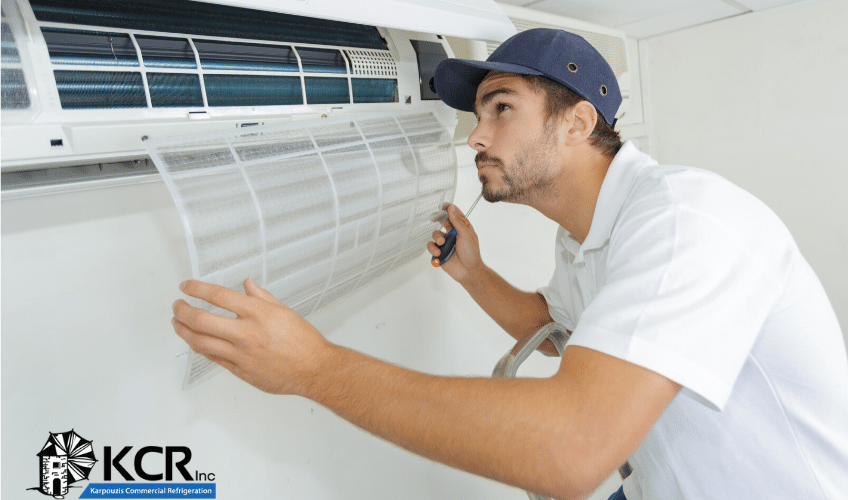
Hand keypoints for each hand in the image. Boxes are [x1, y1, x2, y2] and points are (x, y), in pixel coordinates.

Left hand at [171, 278, 328, 394]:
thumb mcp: (284, 311)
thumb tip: (247, 285)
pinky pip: (213, 358)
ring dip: (183, 331)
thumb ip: (261, 297)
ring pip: (201, 341)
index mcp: (258, 313)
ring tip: (178, 323)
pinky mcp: (240, 371)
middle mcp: (246, 332)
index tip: (186, 286)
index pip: (218, 295)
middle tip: (177, 305)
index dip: (196, 289)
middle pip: (201, 319)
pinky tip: (195, 341)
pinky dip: (200, 347)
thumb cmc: (304, 341)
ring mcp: (241, 354)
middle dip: (182, 310)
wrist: (314, 369)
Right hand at [427, 204, 482, 282]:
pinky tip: (438, 252)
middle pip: (442, 222)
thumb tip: (451, 208)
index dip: (448, 209)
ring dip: (437, 237)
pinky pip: (431, 246)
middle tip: (434, 217)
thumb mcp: (466, 234)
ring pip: (435, 234)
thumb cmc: (471, 253)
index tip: (442, 205)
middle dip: (438, 220)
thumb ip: (457, 221)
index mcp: (462, 228)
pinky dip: (433, 248)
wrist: (468, 271)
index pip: (454, 214)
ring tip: (442, 243)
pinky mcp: (439, 251)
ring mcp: (446, 243)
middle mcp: (453, 234)